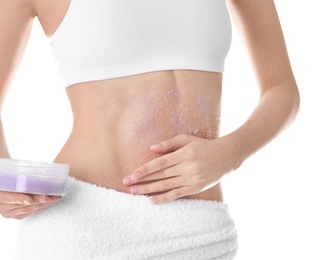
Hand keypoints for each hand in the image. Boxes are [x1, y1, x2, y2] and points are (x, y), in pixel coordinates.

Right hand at [0, 165, 61, 218]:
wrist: (3, 175)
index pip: (8, 199)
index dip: (19, 199)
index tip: (30, 198)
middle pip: (21, 205)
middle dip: (36, 201)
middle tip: (49, 196)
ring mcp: (8, 213)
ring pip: (28, 210)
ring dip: (42, 204)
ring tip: (54, 197)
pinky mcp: (18, 215)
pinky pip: (31, 212)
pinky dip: (42, 206)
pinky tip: (51, 200)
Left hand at [122, 134, 237, 203]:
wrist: (226, 156)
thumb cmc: (203, 145)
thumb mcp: (187, 139)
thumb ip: (168, 143)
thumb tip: (151, 149)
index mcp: (184, 154)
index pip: (160, 163)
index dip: (145, 169)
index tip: (132, 174)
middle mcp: (187, 167)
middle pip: (161, 175)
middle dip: (142, 180)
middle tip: (127, 184)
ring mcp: (192, 179)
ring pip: (166, 186)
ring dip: (149, 189)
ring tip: (134, 192)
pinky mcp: (196, 188)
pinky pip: (177, 194)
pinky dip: (164, 198)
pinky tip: (152, 200)